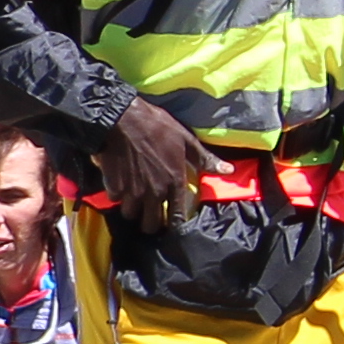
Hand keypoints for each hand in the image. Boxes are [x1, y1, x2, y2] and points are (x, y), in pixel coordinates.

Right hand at [100, 95, 221, 213]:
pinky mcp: (114, 186)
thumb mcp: (185, 139)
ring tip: (132, 199)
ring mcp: (133, 191)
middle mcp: (154, 192)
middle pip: (150, 225)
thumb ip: (205, 159)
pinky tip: (119, 184)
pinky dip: (117, 194)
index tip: (171, 221)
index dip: (174, 223)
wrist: (122, 118)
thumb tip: (229, 170)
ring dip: (132, 209)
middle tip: (148, 212)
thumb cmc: (157, 127)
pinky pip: (116, 200)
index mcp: (174, 182)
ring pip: (130, 215)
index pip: (176, 217)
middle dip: (150, 221)